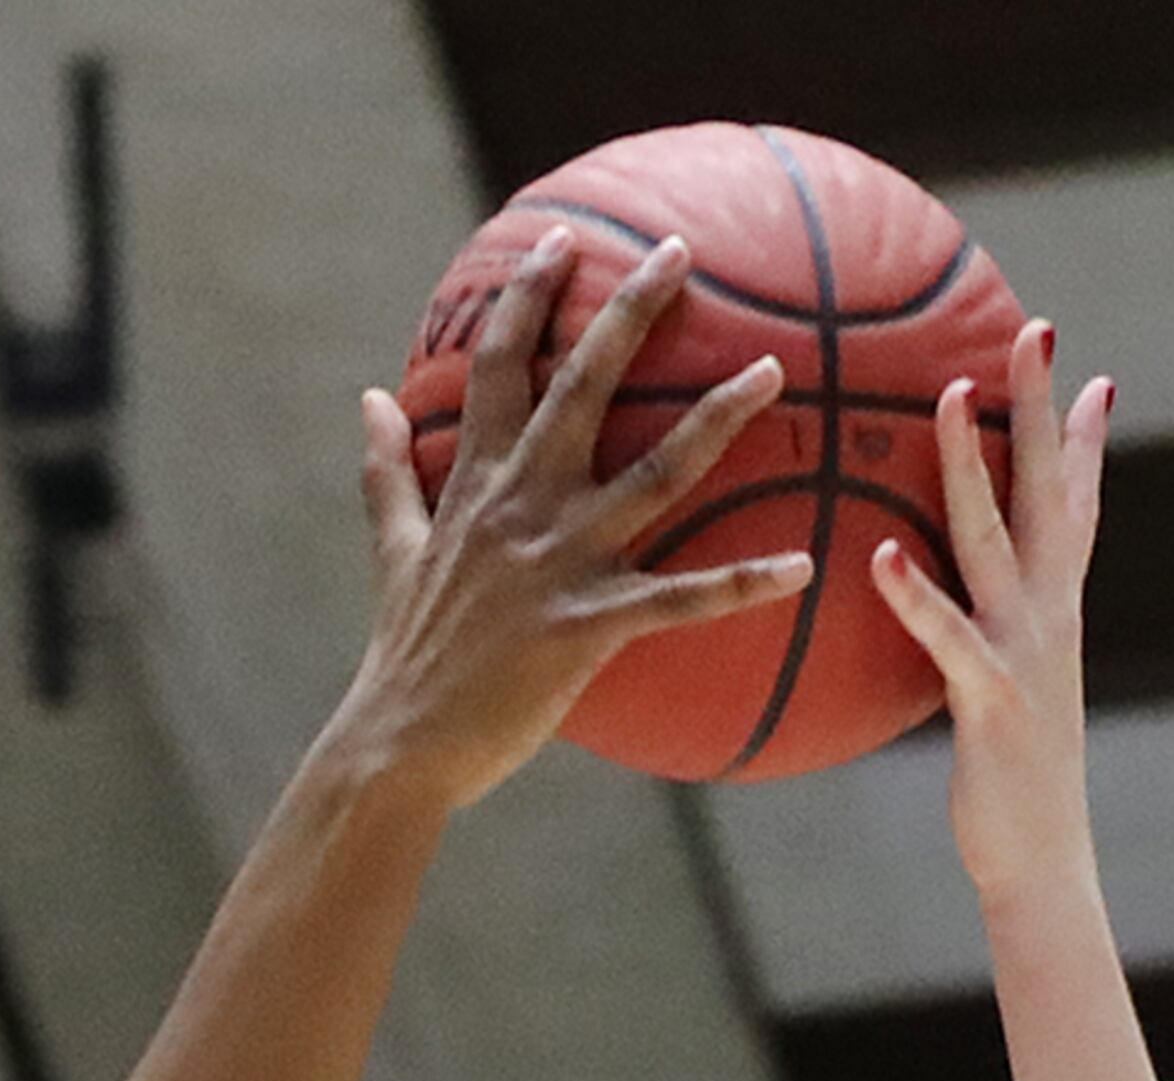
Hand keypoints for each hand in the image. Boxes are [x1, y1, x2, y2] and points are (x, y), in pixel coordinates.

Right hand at [347, 231, 811, 806]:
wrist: (400, 747)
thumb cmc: (404, 654)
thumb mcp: (391, 549)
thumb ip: (388, 470)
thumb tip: (370, 398)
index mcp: (476, 483)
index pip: (501, 366)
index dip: (528, 295)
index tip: (562, 241)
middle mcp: (522, 505)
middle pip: (584, 385)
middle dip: (630, 311)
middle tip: (680, 250)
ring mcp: (560, 563)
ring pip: (655, 472)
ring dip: (717, 417)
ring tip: (774, 368)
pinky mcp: (589, 628)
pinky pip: (682, 601)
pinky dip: (744, 586)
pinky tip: (803, 569)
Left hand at [874, 318, 1109, 903]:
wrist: (1039, 860)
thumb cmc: (1013, 783)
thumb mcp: (1011, 694)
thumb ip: (994, 641)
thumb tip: (970, 616)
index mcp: (1057, 611)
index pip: (1080, 506)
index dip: (1085, 438)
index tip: (1088, 369)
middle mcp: (1051, 614)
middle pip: (1049, 489)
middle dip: (1044, 407)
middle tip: (1040, 327)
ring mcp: (1024, 650)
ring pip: (995, 536)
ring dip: (973, 463)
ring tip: (952, 395)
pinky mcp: (990, 697)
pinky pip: (947, 634)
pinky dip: (916, 593)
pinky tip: (882, 555)